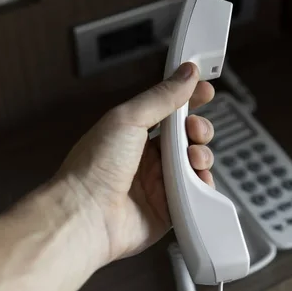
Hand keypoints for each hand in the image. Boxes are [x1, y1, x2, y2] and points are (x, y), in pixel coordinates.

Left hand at [56, 62, 214, 265]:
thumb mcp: (128, 119)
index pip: (169, 110)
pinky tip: (197, 179)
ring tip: (193, 157)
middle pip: (186, 137)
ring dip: (201, 155)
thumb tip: (186, 74)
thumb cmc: (93, 168)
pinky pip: (195, 194)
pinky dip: (202, 185)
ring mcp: (158, 184)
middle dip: (198, 129)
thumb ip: (161, 97)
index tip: (205, 90)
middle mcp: (146, 158)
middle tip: (195, 130)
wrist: (86, 216)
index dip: (189, 99)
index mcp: (133, 134)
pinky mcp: (169, 209)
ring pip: (194, 164)